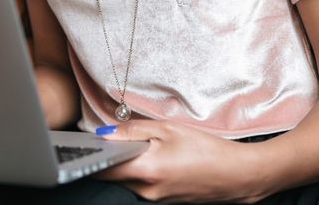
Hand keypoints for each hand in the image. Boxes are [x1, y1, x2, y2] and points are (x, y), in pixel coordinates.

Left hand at [96, 119, 266, 202]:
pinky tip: (157, 158)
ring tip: (145, 146)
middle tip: (118, 137)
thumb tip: (105, 132)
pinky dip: (143, 172)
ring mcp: (157, 200)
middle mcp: (148, 191)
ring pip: (129, 180)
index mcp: (146, 172)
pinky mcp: (166, 202)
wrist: (241, 174)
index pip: (103, 168)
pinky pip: (144, 186)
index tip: (86, 142)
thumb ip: (132, 130)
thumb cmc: (207, 149)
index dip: (93, 154)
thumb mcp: (168, 129)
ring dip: (129, 164)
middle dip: (112, 157)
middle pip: (114, 174)